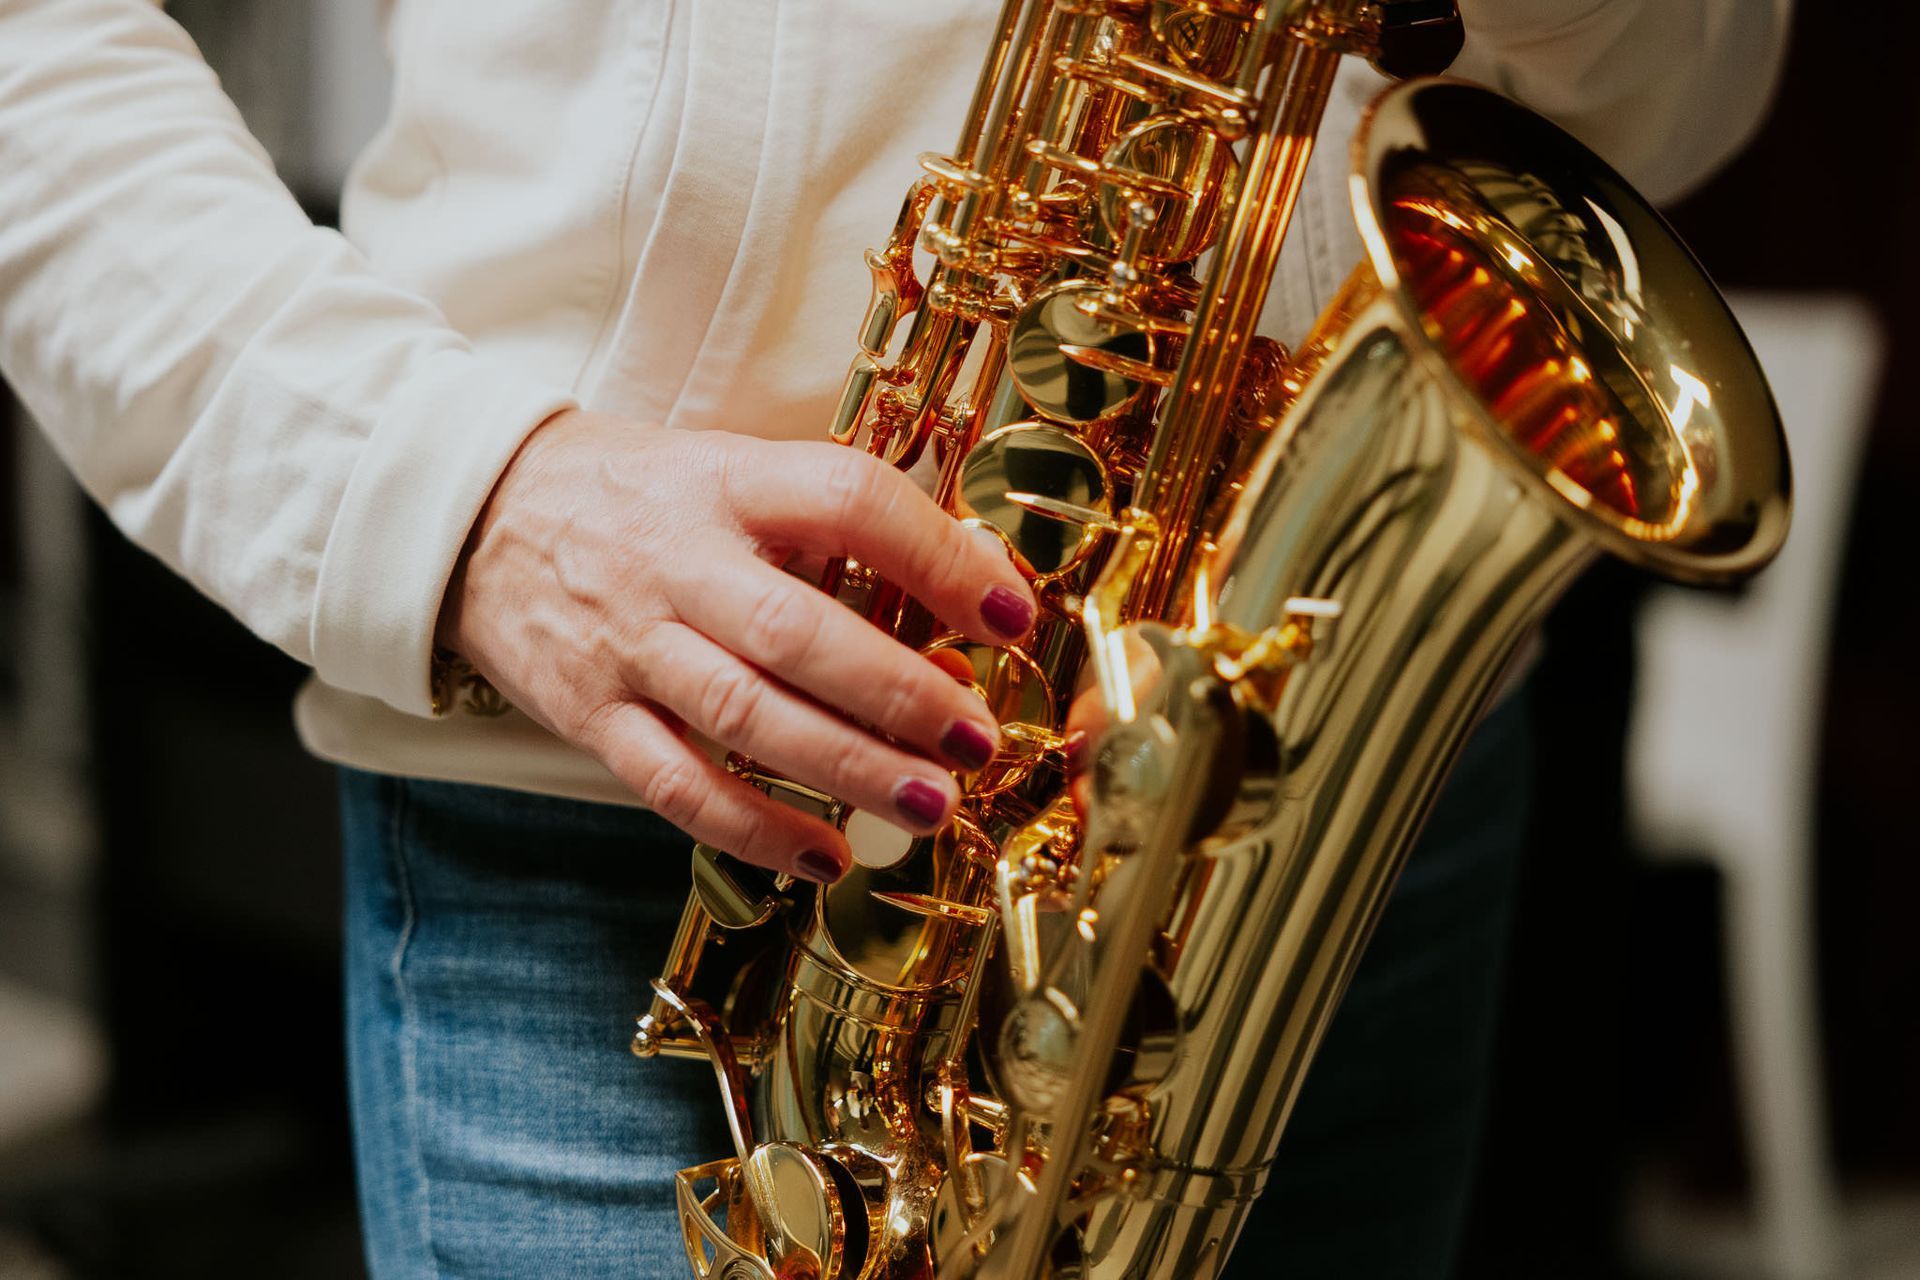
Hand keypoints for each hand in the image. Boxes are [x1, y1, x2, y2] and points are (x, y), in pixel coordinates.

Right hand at [438, 410, 1036, 882]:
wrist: (473, 513)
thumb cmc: (635, 493)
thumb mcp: (727, 469)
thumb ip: (829, 517)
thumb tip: (973, 576)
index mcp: (724, 481)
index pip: (847, 502)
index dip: (937, 556)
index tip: (1008, 610)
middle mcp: (675, 561)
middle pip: (796, 631)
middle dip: (898, 691)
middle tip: (975, 735)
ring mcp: (628, 643)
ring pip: (743, 716)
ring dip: (847, 767)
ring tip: (931, 803)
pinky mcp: (590, 714)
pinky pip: (675, 785)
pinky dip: (753, 829)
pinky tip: (825, 855)